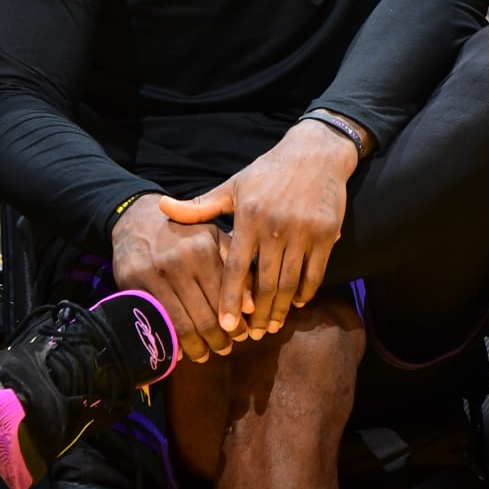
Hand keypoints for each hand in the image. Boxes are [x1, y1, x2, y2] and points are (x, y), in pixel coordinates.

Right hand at [111, 194, 235, 361]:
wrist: (136, 219)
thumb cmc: (184, 231)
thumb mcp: (213, 235)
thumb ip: (234, 265)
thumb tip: (252, 305)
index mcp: (203, 251)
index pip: (225, 296)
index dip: (236, 321)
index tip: (243, 334)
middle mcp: (180, 264)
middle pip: (204, 315)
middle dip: (219, 338)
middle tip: (227, 349)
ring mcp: (154, 277)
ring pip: (181, 324)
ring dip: (197, 346)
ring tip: (206, 354)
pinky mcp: (133, 286)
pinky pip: (156, 322)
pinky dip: (170, 341)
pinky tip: (180, 351)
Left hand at [159, 119, 360, 341]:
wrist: (316, 153)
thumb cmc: (269, 172)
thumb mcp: (233, 186)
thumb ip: (200, 206)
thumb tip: (161, 208)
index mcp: (249, 218)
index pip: (236, 269)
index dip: (231, 300)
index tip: (226, 326)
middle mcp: (276, 227)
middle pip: (266, 283)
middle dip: (258, 314)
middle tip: (252, 336)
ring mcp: (304, 231)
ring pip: (291, 281)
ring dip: (282, 309)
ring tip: (272, 326)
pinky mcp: (327, 233)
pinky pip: (316, 271)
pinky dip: (307, 291)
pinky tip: (298, 302)